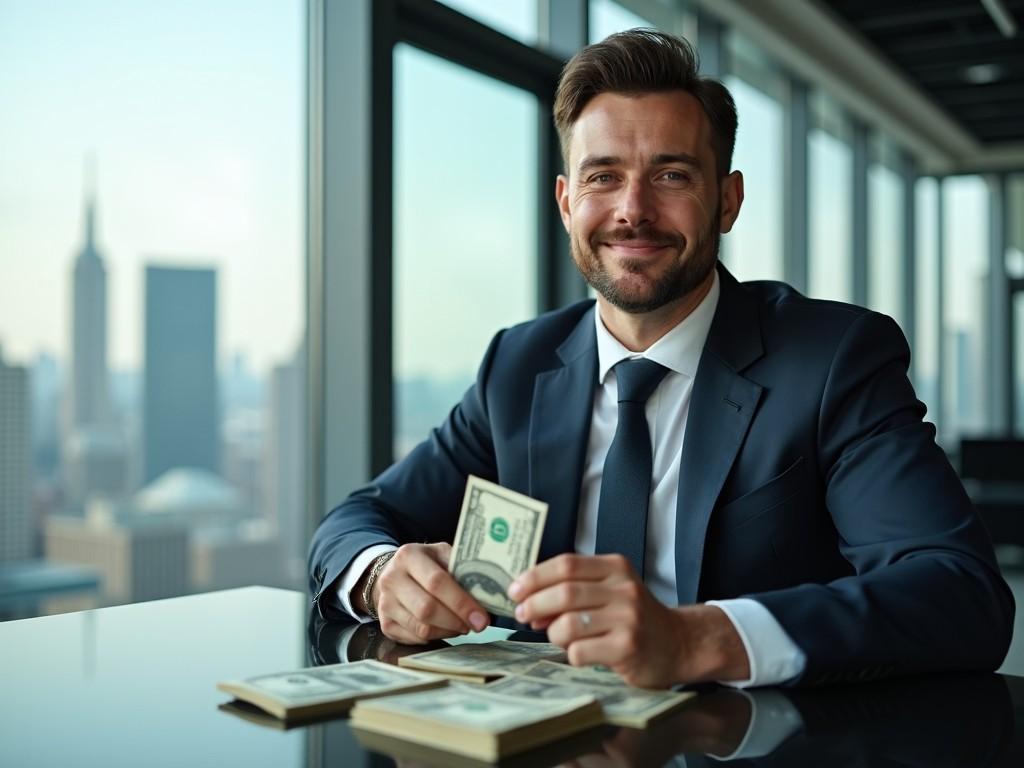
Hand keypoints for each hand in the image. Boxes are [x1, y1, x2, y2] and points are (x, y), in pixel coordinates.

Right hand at [362, 542, 489, 643]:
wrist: (393, 573)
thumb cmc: (426, 565)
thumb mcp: (441, 555)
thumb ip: (462, 568)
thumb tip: (491, 591)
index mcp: (409, 556)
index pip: (437, 582)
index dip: (461, 603)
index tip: (481, 617)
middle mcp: (392, 578)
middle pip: (426, 608)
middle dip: (456, 620)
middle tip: (476, 625)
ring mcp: (385, 602)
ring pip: (421, 627)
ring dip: (448, 631)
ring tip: (462, 625)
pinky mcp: (385, 623)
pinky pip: (415, 638)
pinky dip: (435, 637)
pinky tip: (445, 628)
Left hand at [508, 553, 749, 686]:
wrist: (679, 643)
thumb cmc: (633, 617)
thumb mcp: (611, 590)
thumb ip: (575, 589)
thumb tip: (528, 600)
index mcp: (616, 567)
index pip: (566, 564)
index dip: (535, 577)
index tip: (515, 590)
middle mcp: (624, 589)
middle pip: (564, 592)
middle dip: (535, 604)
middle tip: (523, 615)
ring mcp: (628, 618)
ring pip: (568, 624)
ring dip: (553, 633)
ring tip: (558, 637)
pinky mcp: (628, 647)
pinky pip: (580, 651)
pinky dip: (571, 654)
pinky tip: (582, 653)